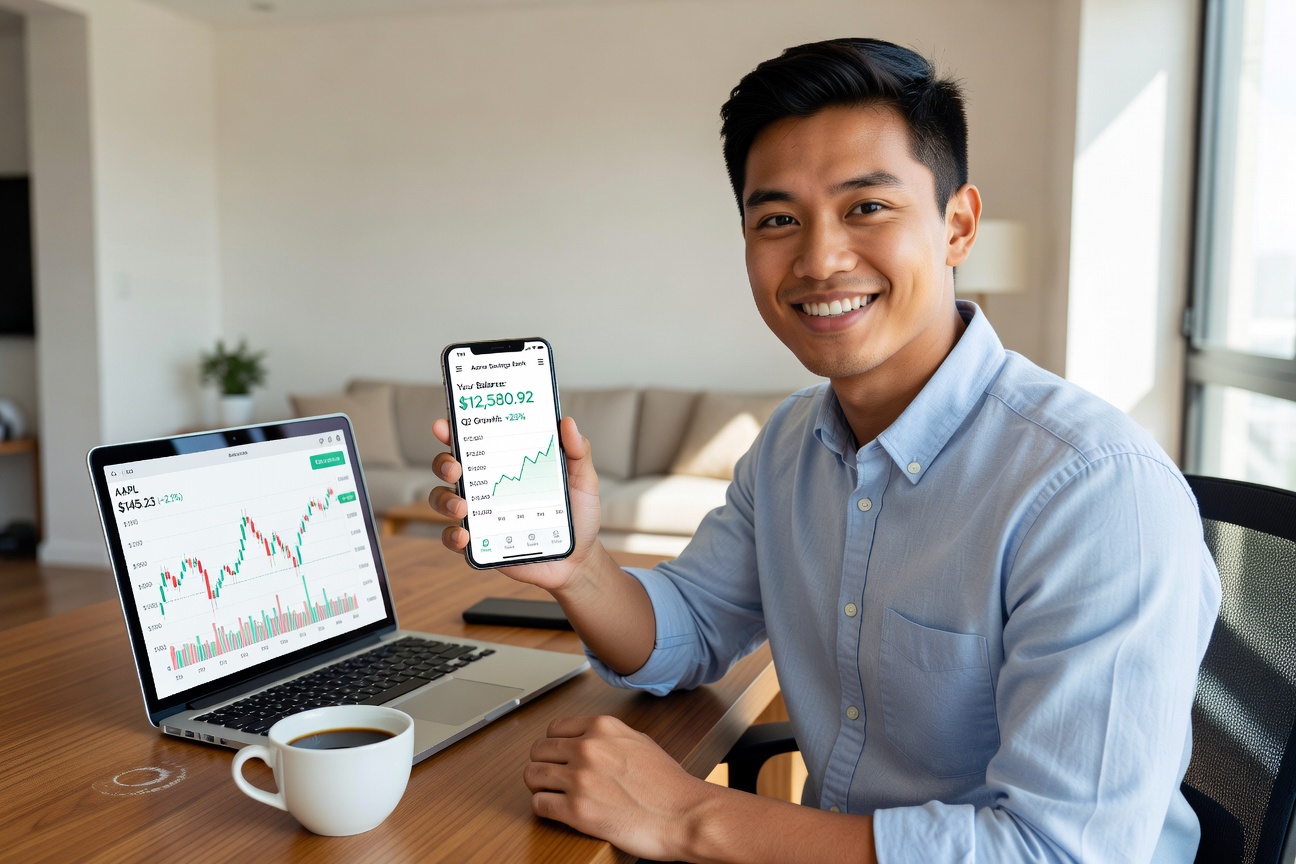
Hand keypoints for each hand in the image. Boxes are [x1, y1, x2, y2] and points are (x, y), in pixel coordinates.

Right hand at [428, 416, 601, 592]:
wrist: (578, 560)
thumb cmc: (576, 515)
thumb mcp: (582, 481)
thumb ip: (577, 452)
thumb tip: (568, 423)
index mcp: (506, 465)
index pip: (474, 441)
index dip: (453, 430)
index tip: (444, 425)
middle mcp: (486, 486)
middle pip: (449, 467)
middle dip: (443, 463)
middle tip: (455, 467)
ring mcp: (480, 515)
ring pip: (443, 500)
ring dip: (444, 500)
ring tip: (462, 507)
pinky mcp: (479, 543)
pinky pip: (453, 538)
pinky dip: (452, 536)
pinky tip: (465, 536)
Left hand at [524, 715, 712, 861]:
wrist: (684, 815)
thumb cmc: (669, 784)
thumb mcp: (639, 742)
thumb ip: (609, 737)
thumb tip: (589, 739)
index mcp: (602, 728)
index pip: (554, 728)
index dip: (553, 744)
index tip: (557, 756)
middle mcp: (587, 748)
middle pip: (538, 750)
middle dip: (543, 764)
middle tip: (552, 777)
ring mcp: (580, 779)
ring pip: (532, 775)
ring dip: (539, 786)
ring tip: (552, 793)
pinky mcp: (576, 811)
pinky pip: (540, 805)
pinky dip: (544, 808)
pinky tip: (558, 810)